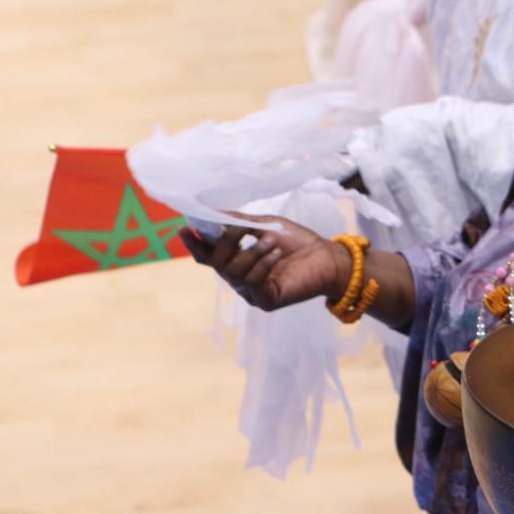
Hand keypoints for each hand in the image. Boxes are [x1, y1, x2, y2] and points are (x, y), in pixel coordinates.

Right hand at [178, 215, 351, 310]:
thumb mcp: (267, 225)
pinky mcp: (266, 301)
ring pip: (234, 273)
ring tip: (271, 241)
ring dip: (251, 253)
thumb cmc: (300, 242)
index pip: (208, 255)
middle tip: (242, 228)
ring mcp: (251, 292)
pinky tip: (277, 254)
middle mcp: (240, 279)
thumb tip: (213, 211)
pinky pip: (252, 283)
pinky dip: (262, 265)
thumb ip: (240, 222)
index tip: (184, 227)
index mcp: (238, 261)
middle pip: (217, 264)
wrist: (329, 257)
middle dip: (227, 243)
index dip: (195, 243)